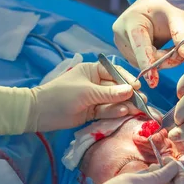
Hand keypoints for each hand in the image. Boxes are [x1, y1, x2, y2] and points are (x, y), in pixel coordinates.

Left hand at [28, 62, 144, 131]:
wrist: (40, 113)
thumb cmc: (62, 95)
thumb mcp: (87, 92)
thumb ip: (110, 93)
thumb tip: (131, 90)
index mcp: (93, 71)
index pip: (115, 72)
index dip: (127, 79)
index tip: (137, 87)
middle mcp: (95, 83)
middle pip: (117, 88)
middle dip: (130, 94)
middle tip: (143, 101)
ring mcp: (94, 98)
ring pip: (114, 101)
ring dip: (125, 105)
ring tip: (138, 109)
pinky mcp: (92, 112)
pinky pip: (107, 111)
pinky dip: (115, 112)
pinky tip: (125, 112)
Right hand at [113, 0, 183, 87]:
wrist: (157, 0)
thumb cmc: (167, 4)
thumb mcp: (179, 15)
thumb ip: (183, 35)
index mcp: (131, 21)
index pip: (140, 48)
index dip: (149, 65)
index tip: (153, 82)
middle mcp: (120, 33)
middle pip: (143, 59)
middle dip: (163, 60)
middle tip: (181, 51)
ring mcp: (120, 42)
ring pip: (142, 64)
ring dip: (160, 61)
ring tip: (172, 46)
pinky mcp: (124, 49)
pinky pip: (141, 62)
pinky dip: (155, 60)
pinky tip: (163, 49)